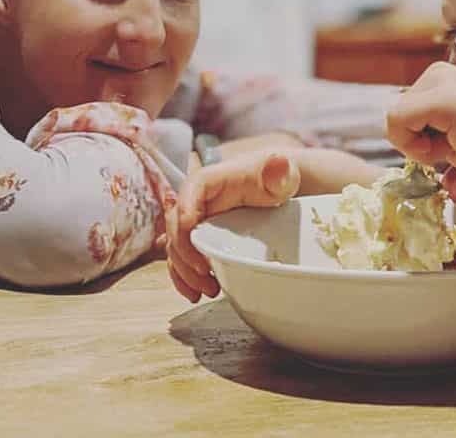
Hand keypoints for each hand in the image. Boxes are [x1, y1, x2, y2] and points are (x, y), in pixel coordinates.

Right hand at [165, 149, 300, 302]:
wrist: (275, 190)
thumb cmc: (275, 179)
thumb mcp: (280, 175)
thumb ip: (279, 171)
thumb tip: (279, 164)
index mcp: (210, 181)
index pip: (189, 192)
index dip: (185, 214)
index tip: (192, 238)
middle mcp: (195, 200)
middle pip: (176, 225)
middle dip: (185, 254)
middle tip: (205, 275)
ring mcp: (195, 221)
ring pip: (175, 247)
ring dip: (185, 272)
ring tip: (208, 289)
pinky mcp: (198, 238)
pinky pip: (181, 258)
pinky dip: (184, 277)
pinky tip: (196, 292)